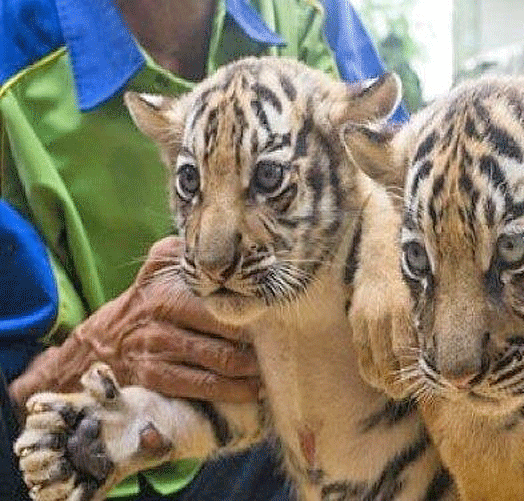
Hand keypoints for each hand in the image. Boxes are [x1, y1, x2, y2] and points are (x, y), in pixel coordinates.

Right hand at [10, 237, 260, 407]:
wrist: (99, 345)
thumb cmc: (143, 303)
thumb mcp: (156, 267)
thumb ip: (182, 250)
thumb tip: (215, 236)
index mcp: (168, 289)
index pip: (221, 300)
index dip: (254, 310)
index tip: (279, 316)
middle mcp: (162, 318)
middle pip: (226, 333)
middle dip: (258, 343)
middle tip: (284, 347)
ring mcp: (158, 350)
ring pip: (219, 363)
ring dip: (251, 370)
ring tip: (272, 370)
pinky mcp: (156, 379)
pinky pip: (202, 387)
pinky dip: (232, 391)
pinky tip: (252, 390)